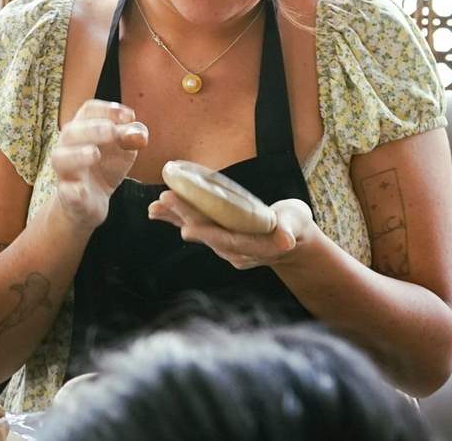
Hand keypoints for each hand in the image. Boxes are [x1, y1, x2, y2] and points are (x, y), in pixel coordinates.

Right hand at [51, 100, 149, 226]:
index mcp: (82, 129)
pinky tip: (81, 189)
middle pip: (71, 131)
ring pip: (61, 159)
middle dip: (93, 129)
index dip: (107, 109)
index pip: (88, 110)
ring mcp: (66, 172)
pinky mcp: (68, 196)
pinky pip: (66, 192)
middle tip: (112, 131)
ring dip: (77, 154)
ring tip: (95, 153)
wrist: (90, 202)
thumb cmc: (105, 167)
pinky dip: (72, 190)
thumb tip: (139, 133)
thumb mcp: (124, 149)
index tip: (128, 116)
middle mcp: (68, 146)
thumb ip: (133, 137)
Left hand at [148, 192, 316, 268]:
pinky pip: (194, 227)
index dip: (208, 235)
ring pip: (197, 230)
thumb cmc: (295, 225)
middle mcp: (235, 251)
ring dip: (175, 218)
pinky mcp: (217, 238)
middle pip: (208, 234)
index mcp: (255, 246)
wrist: (291, 241)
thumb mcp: (296, 222)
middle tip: (164, 200)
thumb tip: (285, 238)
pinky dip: (175, 218)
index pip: (229, 241)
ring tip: (155, 207)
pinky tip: (157, 210)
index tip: (188, 229)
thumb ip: (289, 228)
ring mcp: (224, 246)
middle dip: (184, 217)